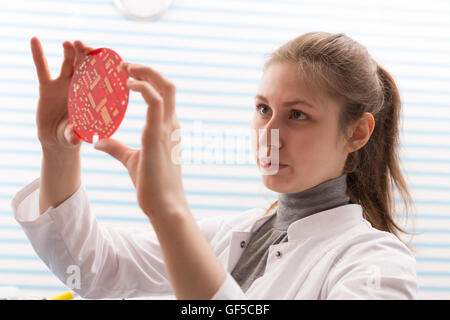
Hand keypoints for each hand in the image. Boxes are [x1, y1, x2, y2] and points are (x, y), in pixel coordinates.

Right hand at [31, 37, 93, 151]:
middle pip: (86, 66)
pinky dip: (39, 54)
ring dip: (69, 52)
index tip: (103, 56)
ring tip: (68, 43)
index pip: (99, 78)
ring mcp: (64, 85)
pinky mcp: (47, 87)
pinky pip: (42, 69)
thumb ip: (74, 135)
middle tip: (84, 45)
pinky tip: (35, 40)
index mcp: (92, 96)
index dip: (101, 67)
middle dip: (86, 54)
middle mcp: (80, 87)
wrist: (57, 140)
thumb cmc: (73, 137)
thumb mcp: (74, 136)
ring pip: (69, 64)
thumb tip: (74, 138)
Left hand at [94, 62, 188, 217]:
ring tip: (125, 68)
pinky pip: (155, 103)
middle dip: (147, 70)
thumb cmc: (151, 184)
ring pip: (164, 88)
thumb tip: (97, 140)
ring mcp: (167, 128)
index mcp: (167, 128)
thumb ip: (115, 147)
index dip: (147, 79)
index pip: (162, 95)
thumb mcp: (130, 160)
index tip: (127, 74)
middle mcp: (171, 124)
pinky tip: (127, 85)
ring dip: (145, 73)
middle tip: (124, 66)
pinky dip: (142, 88)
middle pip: (167, 85)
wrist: (164, 205)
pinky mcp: (158, 135)